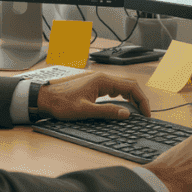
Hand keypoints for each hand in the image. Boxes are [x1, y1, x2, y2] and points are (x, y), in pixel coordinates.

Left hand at [36, 72, 150, 120]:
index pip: (131, 87)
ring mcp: (97, 80)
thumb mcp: (85, 110)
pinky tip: (122, 105)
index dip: (142, 101)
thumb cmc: (61, 103)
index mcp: (102, 80)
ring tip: (137, 111)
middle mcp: (101, 77)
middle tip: (145, 114)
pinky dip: (122, 96)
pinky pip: (113, 88)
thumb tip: (126, 113)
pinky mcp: (93, 85)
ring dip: (132, 97)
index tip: (146, 113)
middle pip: (129, 85)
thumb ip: (107, 111)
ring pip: (122, 86)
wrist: (44, 98)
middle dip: (140, 99)